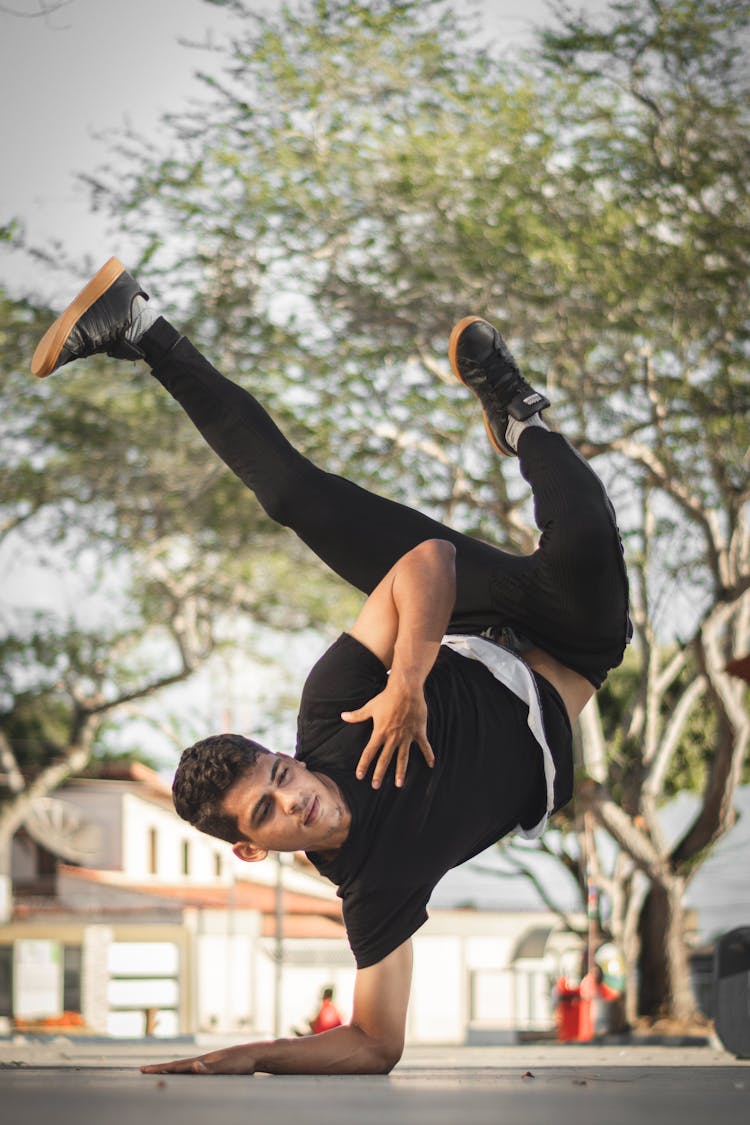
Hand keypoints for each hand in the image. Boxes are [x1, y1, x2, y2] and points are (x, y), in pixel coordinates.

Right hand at [141, 1043, 256, 1074]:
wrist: (255, 1054)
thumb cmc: (240, 1063)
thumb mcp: (225, 1068)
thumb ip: (209, 1069)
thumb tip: (193, 1066)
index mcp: (200, 1062)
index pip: (174, 1066)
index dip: (159, 1069)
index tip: (142, 1070)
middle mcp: (201, 1061)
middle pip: (176, 1065)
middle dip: (159, 1069)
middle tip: (143, 1070)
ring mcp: (207, 1062)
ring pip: (184, 1067)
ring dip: (170, 1070)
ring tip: (159, 1072)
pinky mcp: (214, 1066)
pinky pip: (194, 1071)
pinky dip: (184, 1072)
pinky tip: (185, 1074)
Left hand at [341, 677, 434, 788]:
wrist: (406, 690)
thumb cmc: (387, 697)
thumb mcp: (370, 707)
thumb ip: (357, 715)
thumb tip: (343, 716)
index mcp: (380, 732)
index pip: (369, 752)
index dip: (364, 764)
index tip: (360, 776)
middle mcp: (393, 737)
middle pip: (385, 759)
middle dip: (379, 773)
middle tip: (375, 786)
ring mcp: (407, 736)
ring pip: (403, 757)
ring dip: (401, 771)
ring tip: (399, 784)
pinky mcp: (418, 731)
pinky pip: (424, 746)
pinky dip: (428, 755)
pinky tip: (431, 764)